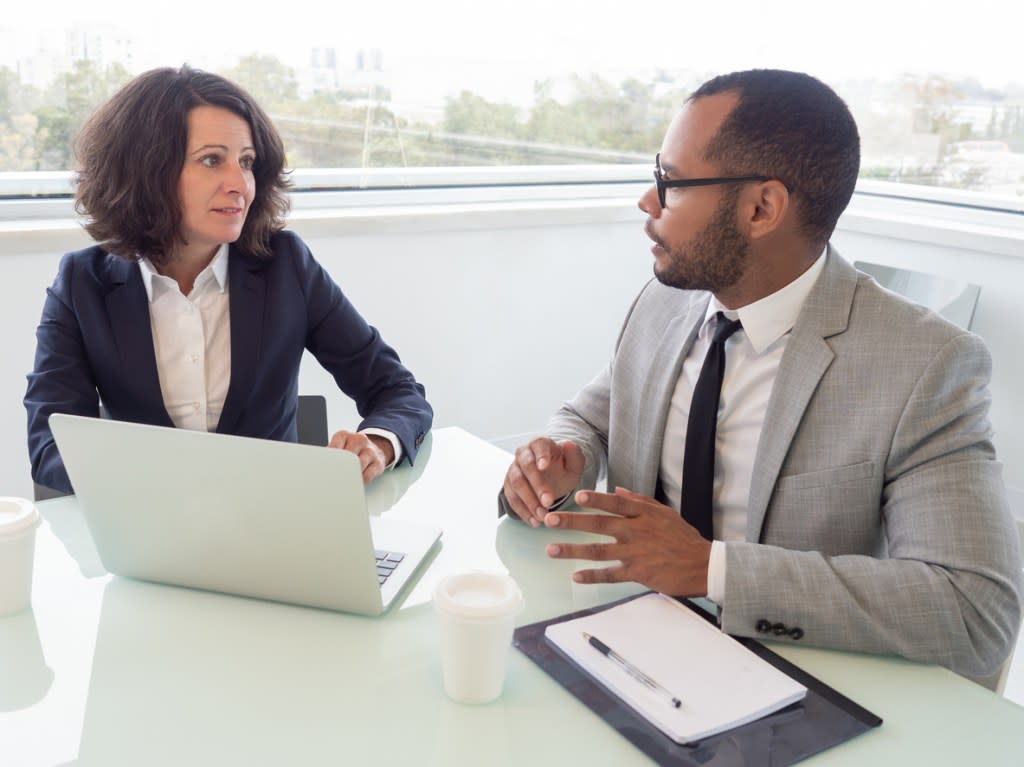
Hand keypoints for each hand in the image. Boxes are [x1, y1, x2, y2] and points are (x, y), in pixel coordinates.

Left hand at [328, 430, 393, 483]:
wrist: (375, 449)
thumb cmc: (352, 450)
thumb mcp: (339, 446)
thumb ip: (330, 454)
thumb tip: (318, 465)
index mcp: (345, 435)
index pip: (335, 446)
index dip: (330, 459)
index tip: (325, 470)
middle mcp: (359, 440)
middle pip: (348, 455)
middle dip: (340, 468)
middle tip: (334, 478)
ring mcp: (370, 451)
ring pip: (359, 464)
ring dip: (351, 475)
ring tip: (345, 482)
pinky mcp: (378, 462)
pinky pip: (369, 474)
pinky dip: (361, 481)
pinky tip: (356, 482)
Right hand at [502, 438, 584, 527]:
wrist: (553, 477)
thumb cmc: (563, 468)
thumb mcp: (575, 464)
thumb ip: (574, 455)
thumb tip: (568, 444)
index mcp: (540, 444)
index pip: (539, 445)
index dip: (540, 456)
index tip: (544, 466)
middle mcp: (524, 454)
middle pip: (526, 467)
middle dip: (537, 486)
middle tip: (549, 502)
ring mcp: (514, 469)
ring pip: (517, 484)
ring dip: (529, 502)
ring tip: (543, 516)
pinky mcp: (509, 486)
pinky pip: (512, 499)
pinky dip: (523, 511)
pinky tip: (534, 521)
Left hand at [543, 487, 711, 596]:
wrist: (704, 565)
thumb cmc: (683, 538)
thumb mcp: (664, 512)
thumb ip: (639, 500)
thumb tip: (617, 488)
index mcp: (643, 514)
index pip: (616, 503)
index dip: (597, 499)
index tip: (577, 496)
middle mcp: (637, 531)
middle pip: (600, 524)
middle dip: (572, 522)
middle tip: (549, 520)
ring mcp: (636, 553)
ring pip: (599, 550)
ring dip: (573, 550)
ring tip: (551, 549)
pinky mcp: (639, 573)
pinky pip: (611, 574)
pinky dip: (593, 576)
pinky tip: (576, 577)